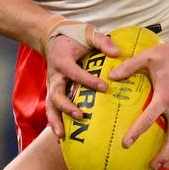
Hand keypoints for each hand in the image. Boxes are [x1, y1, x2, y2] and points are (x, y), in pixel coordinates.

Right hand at [45, 25, 119, 139]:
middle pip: (56, 94)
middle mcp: (55, 75)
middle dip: (67, 107)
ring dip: (55, 120)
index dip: (88, 80)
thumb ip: (102, 41)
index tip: (104, 88)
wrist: (52, 35)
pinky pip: (52, 107)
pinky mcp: (53, 90)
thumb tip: (118, 53)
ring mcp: (53, 84)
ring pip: (51, 105)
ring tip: (61, 136)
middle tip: (81, 116)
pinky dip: (55, 121)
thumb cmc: (73, 34)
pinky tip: (61, 136)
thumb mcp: (88, 32)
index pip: (75, 73)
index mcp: (63, 61)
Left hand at [108, 41, 168, 169]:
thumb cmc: (168, 54)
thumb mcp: (147, 57)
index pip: (150, 118)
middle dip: (165, 154)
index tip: (126, 144)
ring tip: (163, 165)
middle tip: (152, 166)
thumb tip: (110, 77)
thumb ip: (128, 67)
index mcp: (165, 95)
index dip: (137, 132)